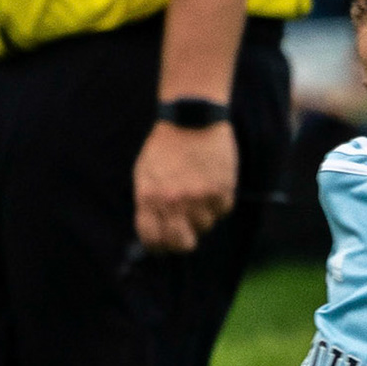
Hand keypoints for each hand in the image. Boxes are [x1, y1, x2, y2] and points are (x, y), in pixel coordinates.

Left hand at [133, 119, 236, 252]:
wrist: (191, 119)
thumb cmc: (165, 146)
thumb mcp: (144, 173)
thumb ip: (147, 204)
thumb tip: (154, 232)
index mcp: (150, 198)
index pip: (152, 240)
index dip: (158, 245)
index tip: (163, 244)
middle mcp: (174, 202)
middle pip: (182, 244)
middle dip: (183, 241)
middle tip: (186, 231)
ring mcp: (199, 198)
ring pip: (205, 226)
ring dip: (203, 214)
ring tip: (199, 190)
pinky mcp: (222, 191)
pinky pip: (222, 211)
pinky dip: (218, 201)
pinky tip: (212, 182)